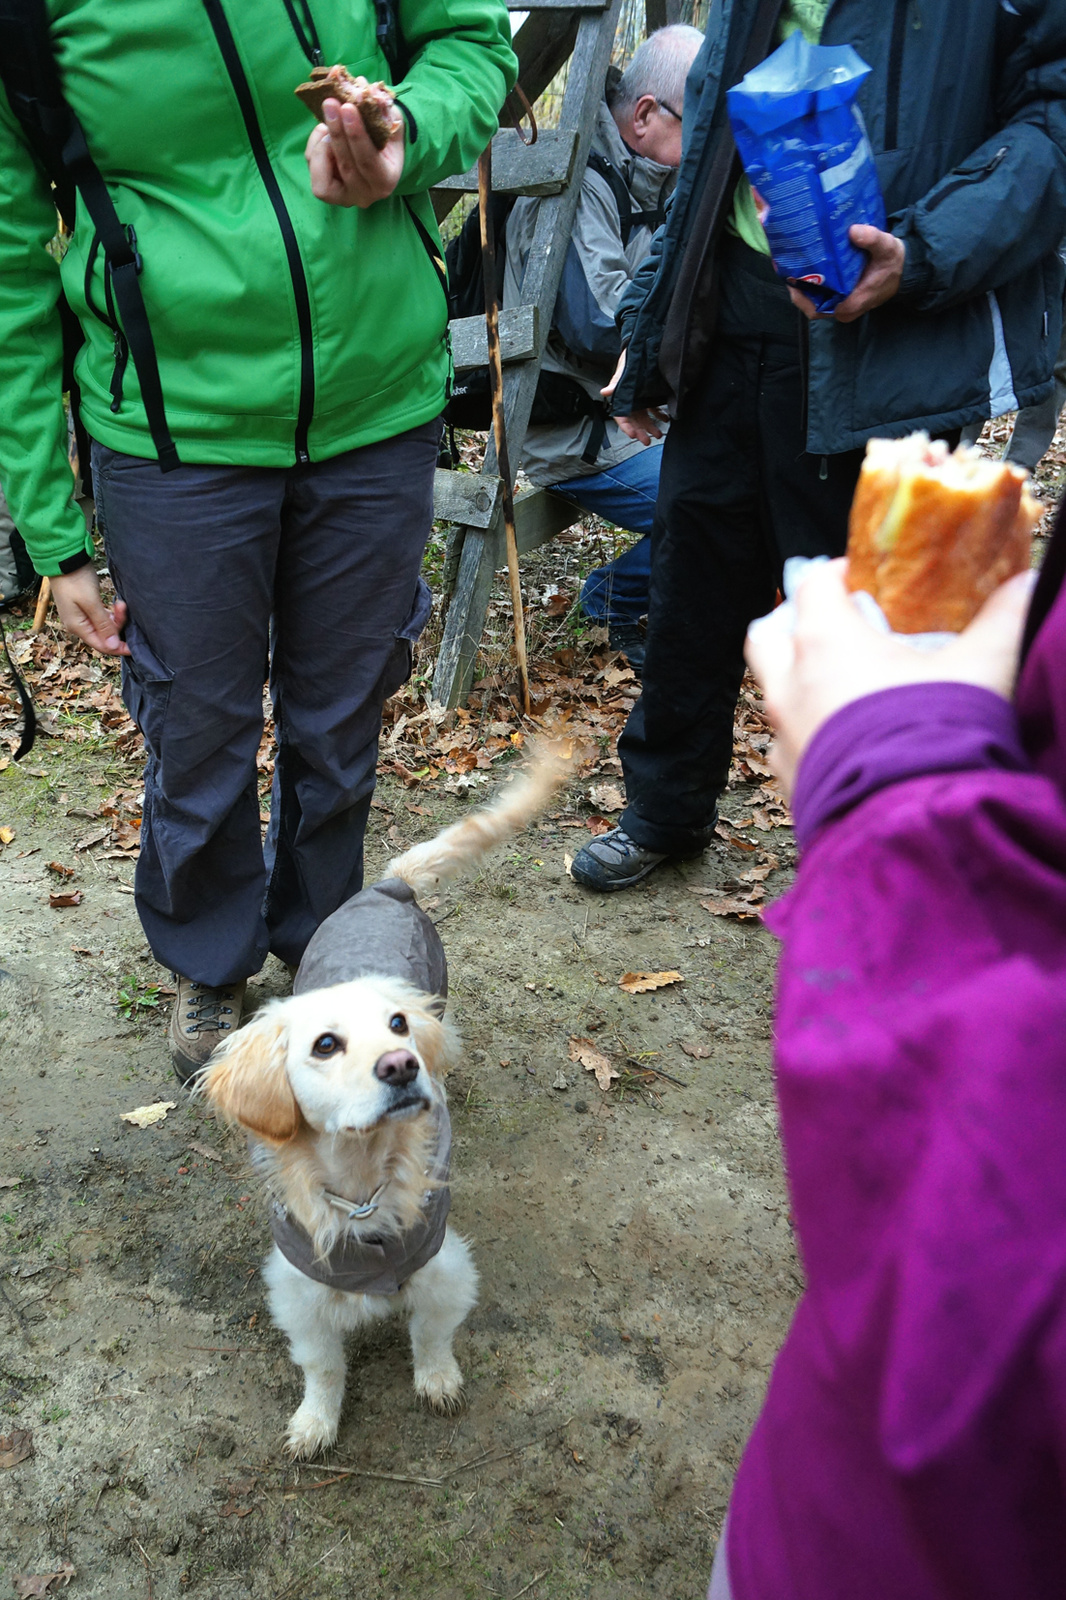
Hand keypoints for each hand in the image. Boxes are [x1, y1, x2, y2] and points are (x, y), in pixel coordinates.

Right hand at [50, 566, 129, 656]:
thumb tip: (113, 646)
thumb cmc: (75, 580)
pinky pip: (103, 617)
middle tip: (123, 608)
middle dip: (118, 626)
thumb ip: (102, 624)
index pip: (101, 646)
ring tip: (121, 604)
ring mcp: (83, 616)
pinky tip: (117, 604)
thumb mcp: (91, 602)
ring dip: (116, 618)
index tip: (135, 646)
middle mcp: (80, 625)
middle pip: (105, 636)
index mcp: (78, 627)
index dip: (118, 648)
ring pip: (106, 626)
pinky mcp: (88, 607)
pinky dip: (112, 613)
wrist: (64, 559)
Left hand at [305, 98, 404, 207]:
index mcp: (386, 180)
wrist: (378, 159)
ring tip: (330, 122)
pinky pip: (313, 166)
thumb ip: (381, 106)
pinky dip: (315, 145)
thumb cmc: (385, 139)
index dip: (356, 134)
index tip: (348, 106)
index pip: (368, 161)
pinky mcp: (326, 191)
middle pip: (346, 164)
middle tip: (330, 102)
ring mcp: (344, 196)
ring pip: (323, 170)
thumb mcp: (390, 121)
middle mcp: (365, 195)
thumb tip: (364, 85)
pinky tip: (325, 133)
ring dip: (324, 140)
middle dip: (336, 131)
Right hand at [602, 349, 668, 444]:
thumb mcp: (622, 371)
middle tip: (647, 441)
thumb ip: (615, 383)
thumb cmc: (628, 360)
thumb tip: (604, 392)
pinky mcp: (650, 395)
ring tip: (658, 434)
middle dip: (640, 431)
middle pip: (634, 420)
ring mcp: (641, 399)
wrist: (639, 348)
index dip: (626, 427)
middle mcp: (631, 400)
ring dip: (651, 427)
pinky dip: (659, 415)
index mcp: (622, 397)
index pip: (621, 416)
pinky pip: (654, 409)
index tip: (632, 435)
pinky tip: (665, 419)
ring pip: (645, 417)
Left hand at [744, 559, 1034, 798]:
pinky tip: (841, 747)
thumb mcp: (982, 670)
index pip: (812, 585)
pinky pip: (786, 750)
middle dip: (789, 628)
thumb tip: (1025, 587)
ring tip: (843, 694)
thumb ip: (1002, 621)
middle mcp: (790, 686)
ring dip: (799, 687)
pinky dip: (807, 740)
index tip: (858, 580)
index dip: (834, 576)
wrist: (911, 824)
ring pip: (773, 696)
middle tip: (831, 632)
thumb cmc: (937, 735)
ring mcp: (783, 737)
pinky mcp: (788, 781)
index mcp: (826, 643)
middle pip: (766, 636)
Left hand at [789, 225, 904, 323]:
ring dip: (803, 284)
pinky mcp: (841, 298)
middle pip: (810, 305)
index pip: (816, 308)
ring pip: (814, 300)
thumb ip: (872, 239)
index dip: (800, 295)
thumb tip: (853, 231)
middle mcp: (842, 310)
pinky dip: (811, 283)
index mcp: (850, 304)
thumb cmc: (892, 261)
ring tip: (792, 262)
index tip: (790, 274)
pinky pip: (820, 295)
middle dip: (798, 287)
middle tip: (787, 263)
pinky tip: (805, 265)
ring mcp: (840, 306)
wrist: (904, 269)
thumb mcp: (886, 247)